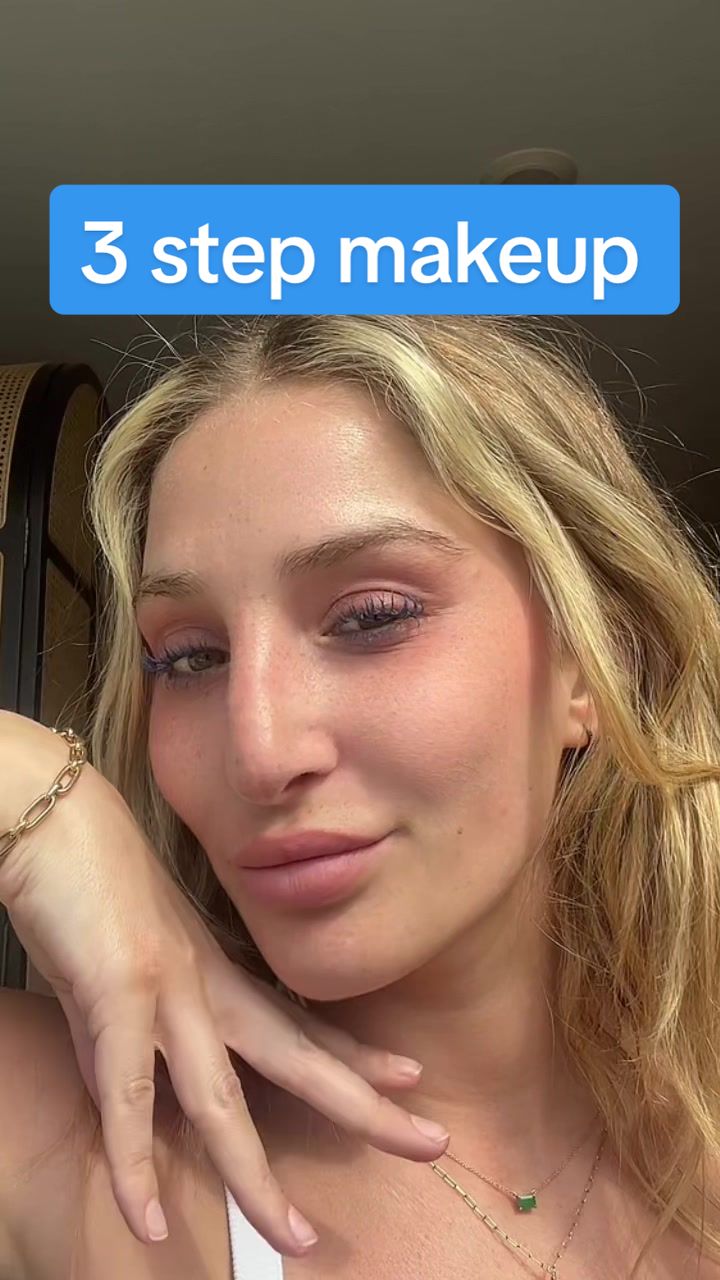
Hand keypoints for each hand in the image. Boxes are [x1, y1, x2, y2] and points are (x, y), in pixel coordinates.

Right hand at [1, 728, 448, 1256]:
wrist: (51, 818)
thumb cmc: (86, 882)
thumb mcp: (119, 967)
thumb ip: (129, 1031)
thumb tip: (123, 1089)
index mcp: (216, 971)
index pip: (300, 1021)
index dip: (354, 1054)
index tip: (407, 1078)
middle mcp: (208, 984)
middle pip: (299, 1058)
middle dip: (365, 1105)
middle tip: (434, 1142)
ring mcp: (169, 990)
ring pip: (225, 1099)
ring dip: (256, 1175)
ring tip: (294, 1236)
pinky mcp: (117, 994)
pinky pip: (129, 1098)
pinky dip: (133, 1164)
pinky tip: (148, 1220)